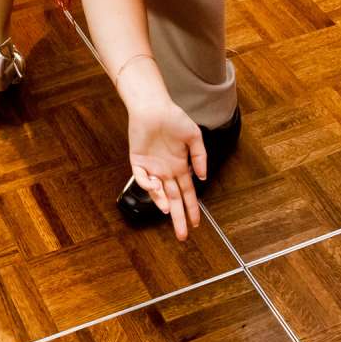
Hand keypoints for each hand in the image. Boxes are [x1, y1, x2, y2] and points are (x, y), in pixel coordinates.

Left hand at [126, 93, 206, 240]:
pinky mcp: (137, 161)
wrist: (153, 106)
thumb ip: (200, 157)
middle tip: (182, 235)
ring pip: (158, 193)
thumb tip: (203, 177)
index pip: (187, 193)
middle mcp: (166, 171)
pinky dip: (148, 186)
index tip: (197, 223)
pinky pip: (142, 178)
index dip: (192, 208)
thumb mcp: (194, 137)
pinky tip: (156, 185)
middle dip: (178, 218)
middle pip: (173, 199)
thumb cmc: (174, 118)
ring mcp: (151, 167)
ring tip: (169, 210)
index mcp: (180, 166)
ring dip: (163, 203)